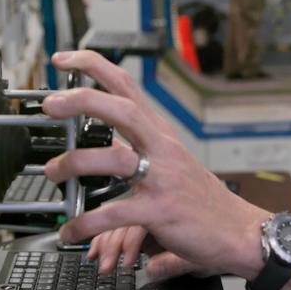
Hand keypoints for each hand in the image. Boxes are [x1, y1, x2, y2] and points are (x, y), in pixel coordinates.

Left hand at [42, 50, 265, 281]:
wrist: (239, 230)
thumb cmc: (203, 200)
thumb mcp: (173, 162)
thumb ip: (141, 149)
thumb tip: (108, 145)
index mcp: (161, 134)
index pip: (127, 86)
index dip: (93, 66)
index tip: (63, 59)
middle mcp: (162, 149)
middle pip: (121, 110)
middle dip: (82, 101)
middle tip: (50, 104)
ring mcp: (162, 179)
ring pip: (114, 159)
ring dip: (75, 163)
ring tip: (54, 172)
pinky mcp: (160, 212)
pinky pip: (113, 214)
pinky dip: (85, 222)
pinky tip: (70, 229)